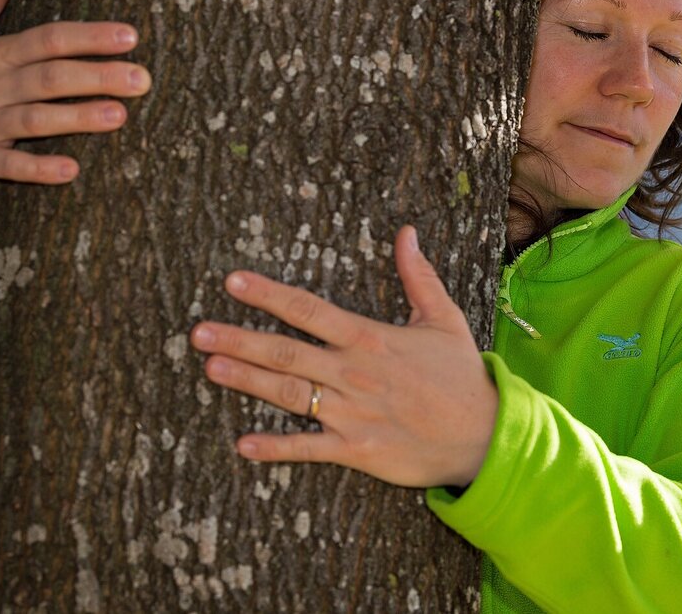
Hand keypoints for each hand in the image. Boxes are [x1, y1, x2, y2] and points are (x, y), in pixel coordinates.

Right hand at [0, 0, 151, 183]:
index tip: (130, 36)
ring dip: (77, 117)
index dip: (88, 36)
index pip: (48, 39)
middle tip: (143, 79)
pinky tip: (71, 171)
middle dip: (97, 75)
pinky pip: (8, 164)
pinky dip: (37, 168)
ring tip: (120, 115)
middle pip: (50, 77)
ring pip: (35, 118)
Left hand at [191, 226, 498, 488]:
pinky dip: (275, 448)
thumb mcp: (443, 319)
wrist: (483, 435)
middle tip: (197, 332)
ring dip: (245, 381)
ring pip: (287, 393)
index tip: (232, 281)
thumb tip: (407, 233)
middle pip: (284, 352)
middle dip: (238, 339)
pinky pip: (307, 448)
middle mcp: (352, 374)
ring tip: (209, 368)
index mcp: (369, 339)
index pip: (308, 310)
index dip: (267, 294)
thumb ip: (418, 276)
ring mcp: (350, 412)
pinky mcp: (355, 448)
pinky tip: (242, 444)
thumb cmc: (461, 375)